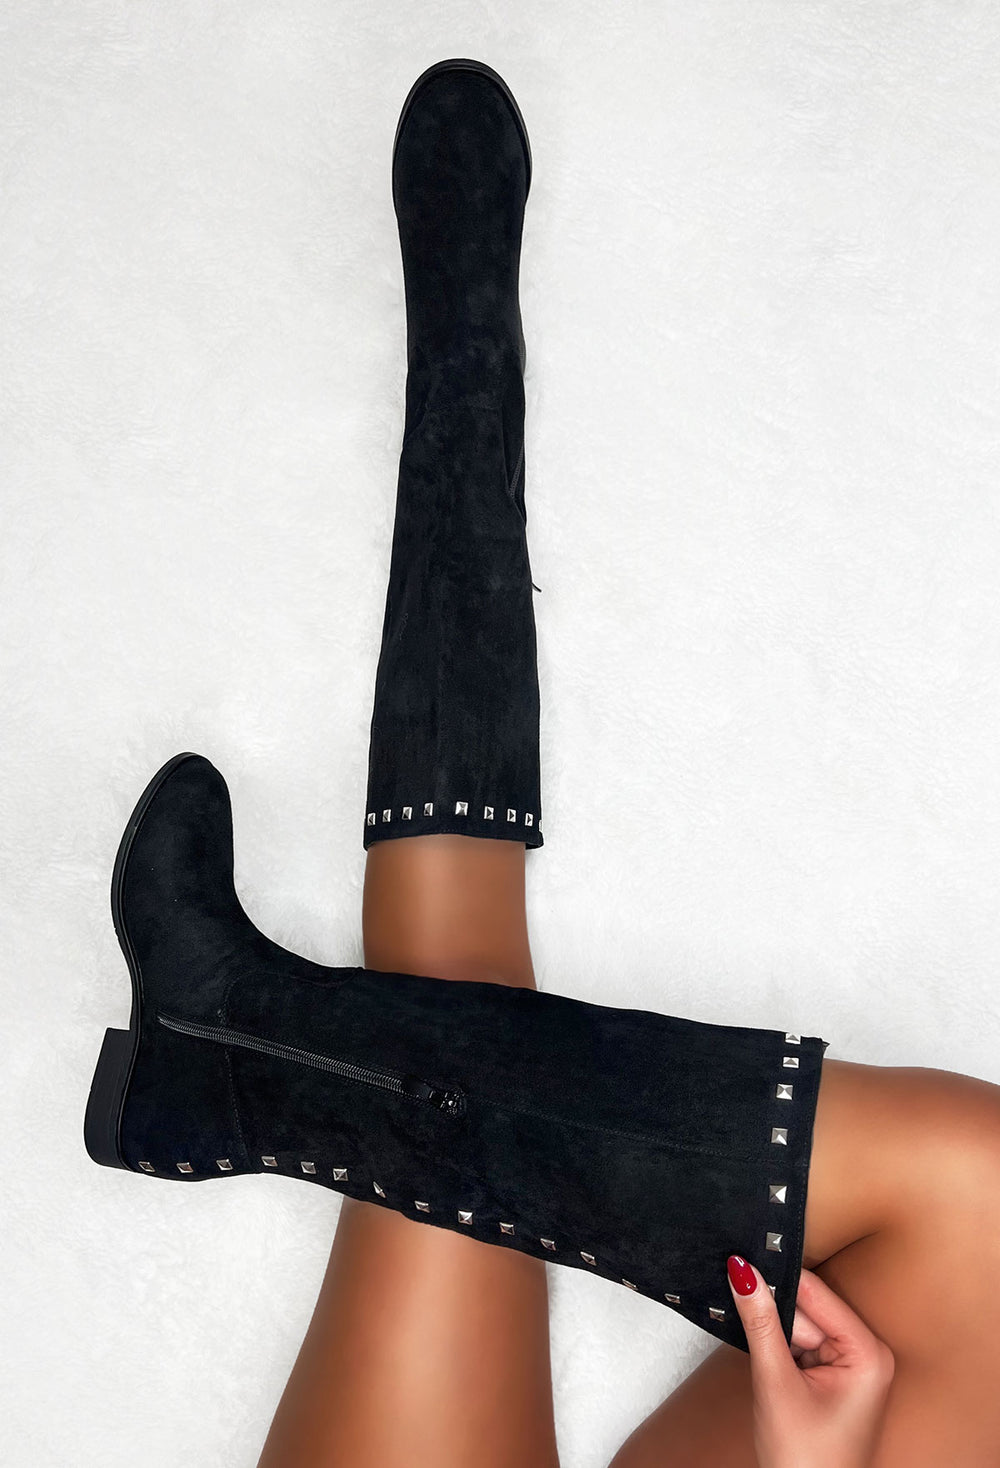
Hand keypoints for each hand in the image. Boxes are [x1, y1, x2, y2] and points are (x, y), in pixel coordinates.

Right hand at [726, 1254, 894, 1467]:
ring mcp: (853, 1367)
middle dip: (776, 1319)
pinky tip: (772, 1370)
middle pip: (808, 1311)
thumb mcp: (776, 1384)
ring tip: (766, 1367)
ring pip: (801, 1328)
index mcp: (869, 1353)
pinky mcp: (836, 1378)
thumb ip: (760, 1323)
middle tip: (749, 1325)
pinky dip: (781, 1352)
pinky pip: (802, 1347)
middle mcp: (868, 1354)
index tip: (741, 1260)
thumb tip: (744, 1272)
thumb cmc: (805, 1460)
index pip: (817, 1295)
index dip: (778, 1280)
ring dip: (776, 1338)